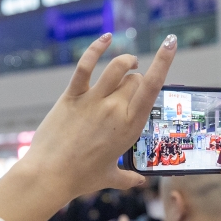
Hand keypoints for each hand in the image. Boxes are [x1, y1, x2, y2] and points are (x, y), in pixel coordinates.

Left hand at [0, 33, 176, 220]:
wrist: (50, 175)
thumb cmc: (80, 178)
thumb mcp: (109, 177)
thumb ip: (127, 178)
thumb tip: (139, 182)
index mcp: (130, 126)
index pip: (153, 87)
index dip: (163, 62)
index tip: (171, 44)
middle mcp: (116, 109)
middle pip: (135, 79)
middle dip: (138, 78)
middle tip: (134, 84)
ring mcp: (93, 100)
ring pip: (117, 67)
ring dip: (126, 60)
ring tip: (130, 62)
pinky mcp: (72, 96)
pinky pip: (86, 66)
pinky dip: (96, 49)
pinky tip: (106, 38)